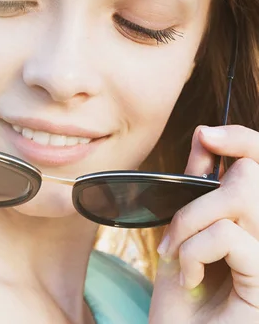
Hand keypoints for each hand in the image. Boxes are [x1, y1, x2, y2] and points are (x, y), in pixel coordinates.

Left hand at [149, 125, 258, 323]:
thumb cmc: (184, 291)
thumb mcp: (185, 229)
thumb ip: (199, 185)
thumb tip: (205, 136)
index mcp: (256, 219)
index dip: (244, 139)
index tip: (208, 135)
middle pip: (251, 176)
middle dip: (197, 201)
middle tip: (174, 234)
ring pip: (238, 199)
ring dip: (190, 224)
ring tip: (177, 254)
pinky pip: (229, 236)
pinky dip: (194, 251)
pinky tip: (190, 276)